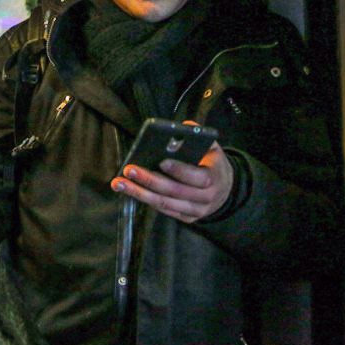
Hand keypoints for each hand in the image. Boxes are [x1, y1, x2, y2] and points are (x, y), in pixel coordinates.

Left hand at [111, 140, 233, 223]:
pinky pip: (164, 210)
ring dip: (139, 194)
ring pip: (165, 204)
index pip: (196, 177)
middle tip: (129, 170)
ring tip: (119, 183)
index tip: (161, 161)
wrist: (225, 189)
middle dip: (149, 181)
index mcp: (214, 177)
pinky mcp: (186, 217)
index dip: (179, 170)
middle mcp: (206, 197)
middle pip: (175, 191)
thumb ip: (199, 136)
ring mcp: (196, 210)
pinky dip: (146, 200)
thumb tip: (183, 126)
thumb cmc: (211, 163)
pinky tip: (130, 190)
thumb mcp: (212, 148)